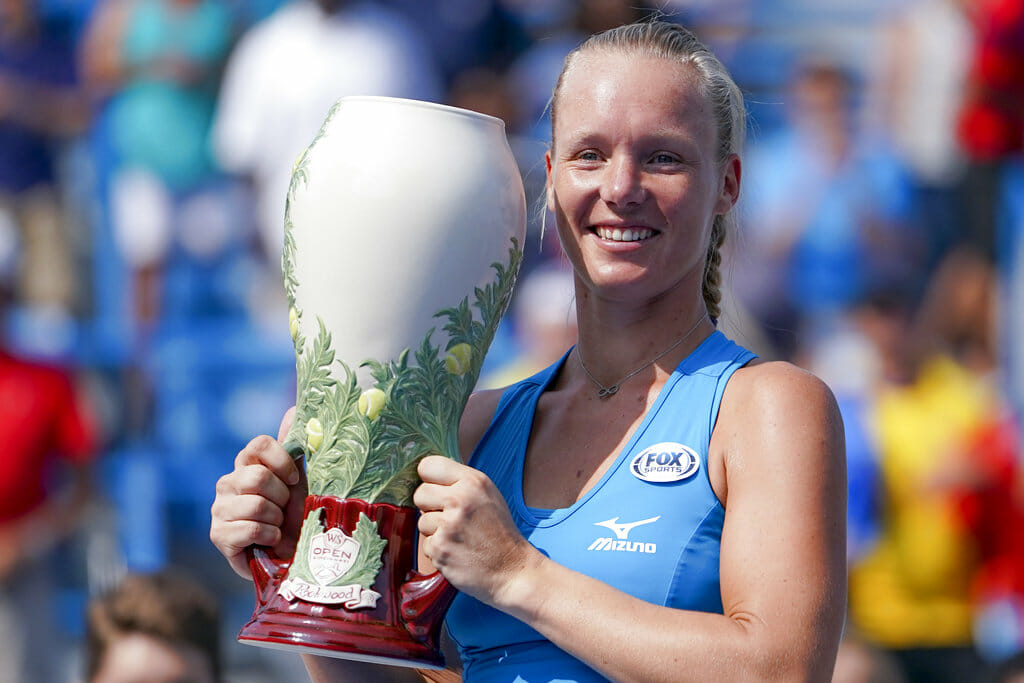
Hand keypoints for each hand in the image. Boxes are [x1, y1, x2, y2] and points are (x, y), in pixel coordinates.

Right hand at [210, 407, 306, 579]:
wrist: (291, 555)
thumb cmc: (296, 513)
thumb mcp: (301, 479)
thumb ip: (297, 446)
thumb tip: (295, 407)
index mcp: (248, 464)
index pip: (257, 444)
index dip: (280, 461)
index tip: (294, 479)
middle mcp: (228, 482)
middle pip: (256, 477)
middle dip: (280, 496)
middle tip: (284, 508)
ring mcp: (220, 508)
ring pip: (255, 505)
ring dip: (276, 519)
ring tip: (277, 525)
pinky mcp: (218, 534)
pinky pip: (250, 529)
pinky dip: (269, 536)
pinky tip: (270, 540)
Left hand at [414, 456, 539, 607]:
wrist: (512, 570)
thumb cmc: (499, 533)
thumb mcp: (488, 495)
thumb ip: (460, 483)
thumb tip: (429, 476)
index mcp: (472, 482)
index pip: (429, 465)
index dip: (429, 479)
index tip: (436, 489)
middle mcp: (459, 499)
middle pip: (420, 493)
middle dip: (430, 507)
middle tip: (451, 518)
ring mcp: (448, 525)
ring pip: (421, 521)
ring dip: (435, 532)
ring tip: (458, 538)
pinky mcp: (440, 548)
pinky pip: (425, 545)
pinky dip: (438, 551)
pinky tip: (457, 552)